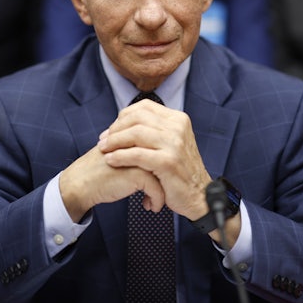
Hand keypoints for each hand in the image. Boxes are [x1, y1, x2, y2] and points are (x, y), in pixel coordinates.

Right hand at [59, 144, 164, 222]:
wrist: (80, 184)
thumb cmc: (97, 171)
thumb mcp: (119, 154)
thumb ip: (135, 152)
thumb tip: (155, 159)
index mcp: (134, 137)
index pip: (161, 148)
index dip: (163, 168)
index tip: (163, 181)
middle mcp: (139, 144)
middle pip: (165, 160)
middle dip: (167, 179)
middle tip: (165, 191)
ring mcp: (139, 157)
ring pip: (164, 174)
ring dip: (163, 191)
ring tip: (156, 201)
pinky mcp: (137, 173)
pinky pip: (157, 188)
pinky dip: (157, 200)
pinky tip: (150, 206)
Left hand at [99, 100, 241, 243]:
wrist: (199, 195)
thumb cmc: (180, 172)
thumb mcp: (172, 143)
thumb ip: (154, 130)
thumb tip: (124, 122)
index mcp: (178, 119)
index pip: (144, 107)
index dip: (123, 117)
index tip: (111, 130)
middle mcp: (178, 127)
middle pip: (137, 118)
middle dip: (115, 129)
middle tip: (103, 141)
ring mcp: (174, 144)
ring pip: (135, 133)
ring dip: (114, 141)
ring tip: (103, 150)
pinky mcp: (168, 162)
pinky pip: (137, 154)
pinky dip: (120, 156)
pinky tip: (111, 160)